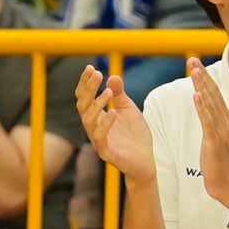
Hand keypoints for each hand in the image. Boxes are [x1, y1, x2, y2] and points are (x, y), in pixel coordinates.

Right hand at [75, 64, 156, 179]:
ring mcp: (98, 140)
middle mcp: (93, 127)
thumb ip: (120, 95)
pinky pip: (100, 138)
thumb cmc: (134, 135)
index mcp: (96, 116)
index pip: (84, 97)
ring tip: (107, 93)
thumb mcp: (128, 110)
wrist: (145, 161)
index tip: (91, 68)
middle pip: (83, 106)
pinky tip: (113, 113)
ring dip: (96, 105)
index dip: (85, 83)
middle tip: (97, 74)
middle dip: (88, 89)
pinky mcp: (106, 152)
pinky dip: (105, 124)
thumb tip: (113, 77)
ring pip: (88, 121)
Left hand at [188, 60, 228, 210]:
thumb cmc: (219, 162)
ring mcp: (220, 131)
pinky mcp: (214, 141)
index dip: (204, 78)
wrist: (228, 183)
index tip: (195, 63)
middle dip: (202, 76)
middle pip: (212, 93)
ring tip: (194, 70)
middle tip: (192, 60)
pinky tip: (196, 95)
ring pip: (209, 103)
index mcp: (224, 119)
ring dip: (201, 85)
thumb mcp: (215, 136)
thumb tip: (203, 107)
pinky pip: (207, 121)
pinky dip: (202, 107)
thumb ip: (211, 120)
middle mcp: (224, 121)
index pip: (213, 94)